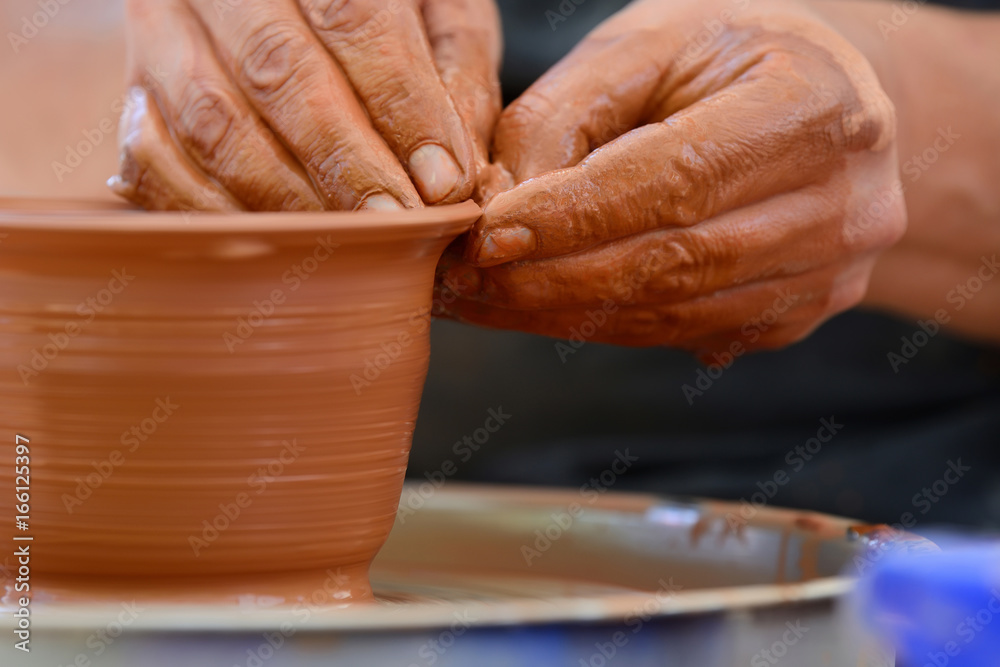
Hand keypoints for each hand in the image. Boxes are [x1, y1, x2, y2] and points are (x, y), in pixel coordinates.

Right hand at [110, 0, 501, 210]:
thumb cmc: (380, 7)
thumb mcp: (439, 12)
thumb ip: (456, 76)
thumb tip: (457, 175)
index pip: (354, 16)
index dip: (402, 106)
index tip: (442, 182)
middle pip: (277, 72)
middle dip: (345, 163)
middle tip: (396, 223)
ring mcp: (165, 29)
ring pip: (212, 122)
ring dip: (289, 200)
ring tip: (350, 244)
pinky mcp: (136, 87)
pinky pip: (155, 163)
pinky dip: (217, 213)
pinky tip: (274, 239)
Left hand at [438, 0, 904, 354]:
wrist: (827, 102)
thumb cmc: (726, 57)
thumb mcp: (645, 46)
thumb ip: (564, 116)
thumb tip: (497, 209)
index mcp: (813, 107)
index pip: (676, 178)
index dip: (573, 216)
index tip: (486, 236)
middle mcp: (840, 202)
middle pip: (674, 261)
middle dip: (552, 278)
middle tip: (464, 281)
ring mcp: (829, 270)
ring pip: (674, 312)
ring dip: (565, 314)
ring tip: (485, 300)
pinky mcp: (802, 311)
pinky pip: (687, 333)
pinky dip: (605, 327)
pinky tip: (542, 312)